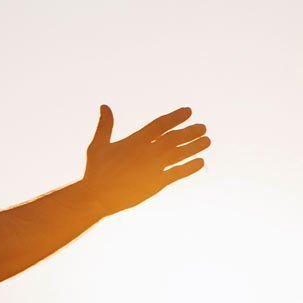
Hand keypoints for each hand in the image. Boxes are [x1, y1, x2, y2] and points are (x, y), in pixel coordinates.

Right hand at [80, 105, 208, 215]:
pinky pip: (178, 173)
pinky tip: (201, 162)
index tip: (188, 111)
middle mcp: (148, 152)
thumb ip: (105, 125)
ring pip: (181, 154)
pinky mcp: (157, 183)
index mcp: (136, 141)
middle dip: (191, 131)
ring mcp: (154, 168)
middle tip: (202, 127)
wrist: (97, 197)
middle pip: (175, 138)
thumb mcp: (98, 145)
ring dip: (195, 146)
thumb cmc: (96, 171)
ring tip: (207, 141)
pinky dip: (190, 167)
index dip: (176, 117)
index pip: (161, 124)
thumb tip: (104, 106)